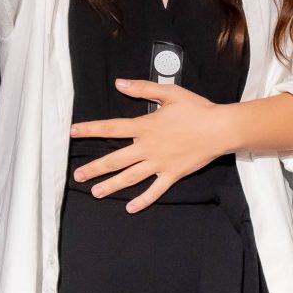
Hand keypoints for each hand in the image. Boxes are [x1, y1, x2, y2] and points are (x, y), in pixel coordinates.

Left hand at [69, 80, 237, 211]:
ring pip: (130, 177)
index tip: (73, 132)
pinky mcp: (172, 174)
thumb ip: (142, 88)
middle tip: (78, 176)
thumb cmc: (197, 109)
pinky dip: (143, 200)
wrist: (220, 129)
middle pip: (115, 159)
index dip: (90, 130)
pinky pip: (155, 190)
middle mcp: (148, 147)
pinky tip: (130, 208)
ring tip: (96, 192)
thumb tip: (119, 83)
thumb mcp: (169, 93)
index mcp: (145, 126)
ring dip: (111, 186)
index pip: (111, 128)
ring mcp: (159, 163)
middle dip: (95, 168)